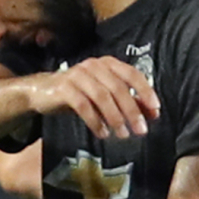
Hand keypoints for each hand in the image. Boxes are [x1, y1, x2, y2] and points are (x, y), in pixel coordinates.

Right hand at [27, 56, 159, 138]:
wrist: (43, 92)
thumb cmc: (78, 93)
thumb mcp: (104, 96)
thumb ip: (128, 101)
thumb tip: (152, 114)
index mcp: (107, 64)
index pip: (132, 74)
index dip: (145, 91)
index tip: (155, 109)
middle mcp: (94, 65)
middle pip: (118, 88)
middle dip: (132, 111)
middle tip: (140, 129)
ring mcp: (78, 75)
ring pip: (102, 97)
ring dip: (115, 118)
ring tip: (122, 134)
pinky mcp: (64, 88)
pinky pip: (83, 106)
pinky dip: (96, 121)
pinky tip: (103, 133)